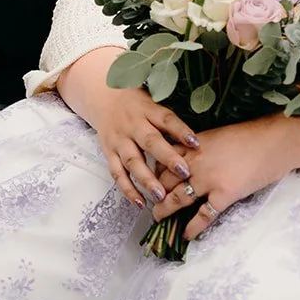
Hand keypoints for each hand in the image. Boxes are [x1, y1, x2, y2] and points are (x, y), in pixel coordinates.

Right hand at [82, 82, 200, 210]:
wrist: (103, 97)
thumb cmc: (135, 102)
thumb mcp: (152, 102)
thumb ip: (168, 120)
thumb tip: (194, 139)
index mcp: (147, 109)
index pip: (166, 119)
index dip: (181, 130)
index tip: (195, 143)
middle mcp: (132, 124)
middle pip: (150, 141)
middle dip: (167, 158)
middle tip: (184, 173)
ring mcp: (119, 140)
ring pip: (133, 161)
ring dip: (147, 180)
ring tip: (161, 196)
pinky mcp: (109, 153)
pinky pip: (117, 173)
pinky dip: (128, 189)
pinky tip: (140, 202)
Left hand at [152, 117, 293, 241]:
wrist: (274, 141)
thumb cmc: (251, 135)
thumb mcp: (218, 134)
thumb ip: (201, 147)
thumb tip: (191, 158)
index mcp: (195, 144)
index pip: (164, 158)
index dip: (155, 171)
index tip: (151, 179)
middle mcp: (196, 161)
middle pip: (166, 180)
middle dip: (155, 192)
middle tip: (150, 201)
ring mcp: (209, 179)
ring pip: (177, 199)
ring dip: (165, 211)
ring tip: (157, 219)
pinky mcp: (224, 195)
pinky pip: (203, 215)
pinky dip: (193, 227)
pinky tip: (187, 235)